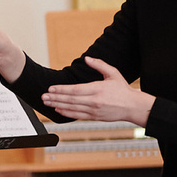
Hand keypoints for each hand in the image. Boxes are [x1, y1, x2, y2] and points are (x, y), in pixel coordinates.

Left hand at [39, 58, 154, 125]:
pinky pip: (77, 116)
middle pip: (70, 99)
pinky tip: (58, 109)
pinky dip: (66, 113)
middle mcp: (94, 101)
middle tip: (43, 96)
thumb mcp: (113, 73)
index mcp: (98, 89)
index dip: (62, 90)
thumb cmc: (123, 89)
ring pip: (72, 108)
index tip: (51, 88)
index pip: (75, 90)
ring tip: (47, 102)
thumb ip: (99, 65)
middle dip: (55, 98)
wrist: (133, 106)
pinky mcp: (94, 117)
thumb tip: (87, 59)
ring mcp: (94, 110)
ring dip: (57, 105)